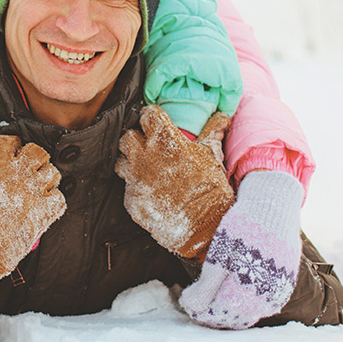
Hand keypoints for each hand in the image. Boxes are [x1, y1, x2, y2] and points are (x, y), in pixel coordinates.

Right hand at [0, 136, 65, 295]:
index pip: (9, 140)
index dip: (10, 145)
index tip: (10, 152)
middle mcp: (17, 173)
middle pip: (37, 151)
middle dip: (34, 157)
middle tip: (27, 168)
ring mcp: (32, 192)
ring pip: (53, 172)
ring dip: (46, 178)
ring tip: (37, 187)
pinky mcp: (43, 213)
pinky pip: (60, 199)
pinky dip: (54, 202)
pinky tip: (45, 207)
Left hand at [115, 107, 234, 258]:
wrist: (203, 226)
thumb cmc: (210, 189)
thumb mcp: (212, 155)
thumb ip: (212, 131)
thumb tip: (221, 116)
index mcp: (164, 139)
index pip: (148, 115)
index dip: (152, 117)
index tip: (156, 121)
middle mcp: (144, 155)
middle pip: (128, 136)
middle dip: (137, 138)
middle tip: (149, 146)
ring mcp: (135, 178)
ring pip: (121, 161)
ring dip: (131, 162)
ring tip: (146, 169)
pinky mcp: (131, 199)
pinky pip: (127, 187)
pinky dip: (137, 187)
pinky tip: (150, 191)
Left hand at [179, 170, 303, 329]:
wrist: (273, 207)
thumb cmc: (242, 228)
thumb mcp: (218, 255)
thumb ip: (206, 286)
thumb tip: (192, 307)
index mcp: (248, 289)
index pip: (219, 314)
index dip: (200, 311)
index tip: (186, 301)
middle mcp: (267, 296)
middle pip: (235, 318)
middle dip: (213, 314)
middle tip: (195, 302)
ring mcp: (279, 292)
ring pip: (251, 314)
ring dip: (230, 311)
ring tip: (211, 298)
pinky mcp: (285, 285)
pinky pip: (265, 305)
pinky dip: (247, 304)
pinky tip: (233, 293)